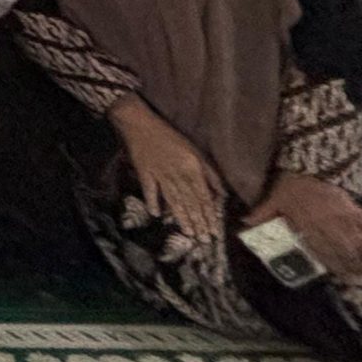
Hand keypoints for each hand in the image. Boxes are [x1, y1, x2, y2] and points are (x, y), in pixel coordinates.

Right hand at [109, 97, 223, 240]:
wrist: (139, 122)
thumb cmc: (171, 135)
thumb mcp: (197, 151)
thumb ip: (210, 173)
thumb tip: (222, 194)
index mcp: (192, 171)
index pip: (204, 198)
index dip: (210, 216)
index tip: (215, 231)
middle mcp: (177, 177)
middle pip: (190, 203)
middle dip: (198, 222)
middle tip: (204, 240)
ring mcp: (159, 176)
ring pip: (173, 202)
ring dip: (181, 218)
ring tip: (188, 233)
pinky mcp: (144, 174)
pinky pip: (150, 191)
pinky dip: (152, 202)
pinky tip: (156, 215)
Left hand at [248, 172, 361, 281]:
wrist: (311, 163)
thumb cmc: (291, 183)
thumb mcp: (274, 197)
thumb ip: (262, 213)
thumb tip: (244, 222)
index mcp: (307, 223)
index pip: (321, 249)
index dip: (331, 264)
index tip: (339, 276)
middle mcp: (327, 223)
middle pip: (342, 250)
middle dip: (350, 265)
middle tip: (355, 277)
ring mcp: (343, 217)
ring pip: (356, 242)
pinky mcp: (353, 210)